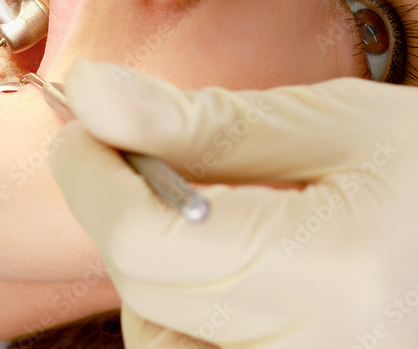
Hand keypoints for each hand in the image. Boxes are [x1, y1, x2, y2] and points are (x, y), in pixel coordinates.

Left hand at [50, 59, 417, 347]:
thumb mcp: (334, 125)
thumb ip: (203, 121)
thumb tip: (93, 93)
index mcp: (337, 276)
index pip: (150, 241)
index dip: (93, 176)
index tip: (80, 123)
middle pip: (147, 289)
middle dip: (117, 210)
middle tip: (133, 149)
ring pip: (159, 332)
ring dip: (150, 264)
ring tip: (205, 208)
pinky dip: (183, 305)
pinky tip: (224, 261)